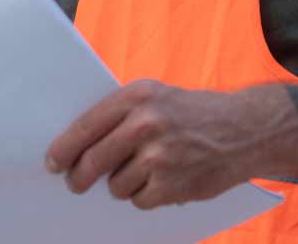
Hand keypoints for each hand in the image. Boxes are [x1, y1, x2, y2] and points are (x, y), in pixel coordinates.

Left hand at [45, 80, 295, 209]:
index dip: (63, 149)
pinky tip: (160, 183)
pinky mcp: (175, 184)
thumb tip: (76, 147)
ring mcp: (161, 156)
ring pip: (116, 186)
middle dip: (79, 177)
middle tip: (75, 184)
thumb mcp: (154, 96)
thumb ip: (119, 115)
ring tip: (139, 173)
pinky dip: (145, 197)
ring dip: (121, 186)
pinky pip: (140, 200)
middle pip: (94, 161)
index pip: (85, 127)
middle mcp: (146, 124)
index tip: (52, 162)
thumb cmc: (191, 113)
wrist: (245, 129)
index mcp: (136, 97)